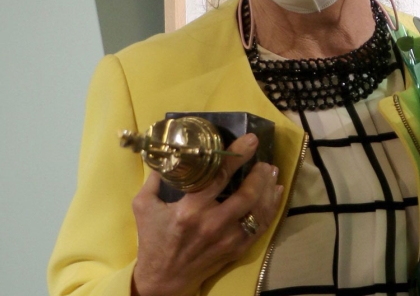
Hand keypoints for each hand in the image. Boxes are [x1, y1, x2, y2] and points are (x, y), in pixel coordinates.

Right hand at [130, 134, 282, 295]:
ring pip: (258, 211)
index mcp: (190, 210)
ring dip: (269, 189)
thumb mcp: (144, 206)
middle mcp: (213, 224)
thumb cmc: (153, 240)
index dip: (237, 156)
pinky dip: (271, 208)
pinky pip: (261, 227)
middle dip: (260, 175)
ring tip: (272, 172)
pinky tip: (275, 193)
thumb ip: (154, 179)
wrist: (163, 279)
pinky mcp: (236, 249)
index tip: (251, 141)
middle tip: (265, 161)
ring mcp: (227, 239)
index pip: (219, 177)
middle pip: (247, 195)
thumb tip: (166, 153)